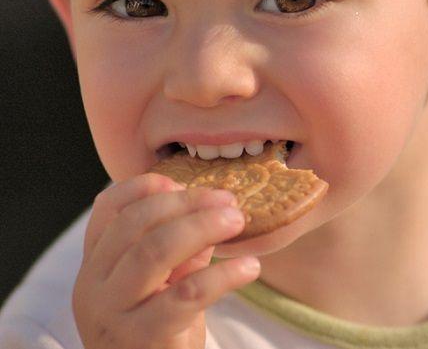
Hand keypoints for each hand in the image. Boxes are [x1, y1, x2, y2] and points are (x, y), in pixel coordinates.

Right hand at [73, 173, 259, 348]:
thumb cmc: (159, 332)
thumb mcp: (163, 283)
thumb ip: (180, 247)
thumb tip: (215, 206)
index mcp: (95, 264)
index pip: (107, 209)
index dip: (145, 187)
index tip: (182, 180)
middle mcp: (93, 286)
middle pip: (134, 224)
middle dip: (186, 203)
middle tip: (227, 201)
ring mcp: (113, 313)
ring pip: (154, 251)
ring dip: (202, 227)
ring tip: (237, 220)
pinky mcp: (142, 337)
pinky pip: (186, 295)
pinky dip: (224, 275)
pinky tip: (249, 268)